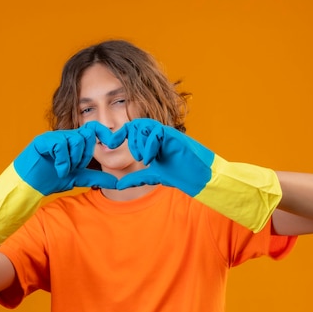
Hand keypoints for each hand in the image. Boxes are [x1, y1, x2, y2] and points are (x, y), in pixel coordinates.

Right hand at [14, 121, 118, 194]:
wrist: (30, 186)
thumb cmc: (50, 179)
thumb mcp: (78, 178)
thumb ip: (96, 178)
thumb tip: (116, 182)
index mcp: (74, 142)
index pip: (94, 129)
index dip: (105, 133)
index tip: (114, 143)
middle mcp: (65, 136)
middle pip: (87, 135)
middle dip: (84, 156)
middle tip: (74, 168)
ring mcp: (53, 136)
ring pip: (75, 139)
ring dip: (73, 160)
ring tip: (63, 170)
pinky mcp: (42, 140)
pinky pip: (60, 144)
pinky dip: (62, 161)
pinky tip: (57, 170)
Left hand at [112, 118, 281, 231]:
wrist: (201, 177)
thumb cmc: (181, 175)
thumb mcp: (154, 176)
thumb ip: (137, 178)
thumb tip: (118, 185)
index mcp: (152, 142)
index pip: (133, 130)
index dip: (120, 134)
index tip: (111, 143)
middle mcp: (158, 135)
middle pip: (135, 125)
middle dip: (130, 140)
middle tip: (137, 158)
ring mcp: (166, 134)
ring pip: (144, 125)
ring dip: (139, 141)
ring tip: (144, 159)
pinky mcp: (174, 136)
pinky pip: (156, 132)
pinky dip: (149, 144)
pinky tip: (150, 159)